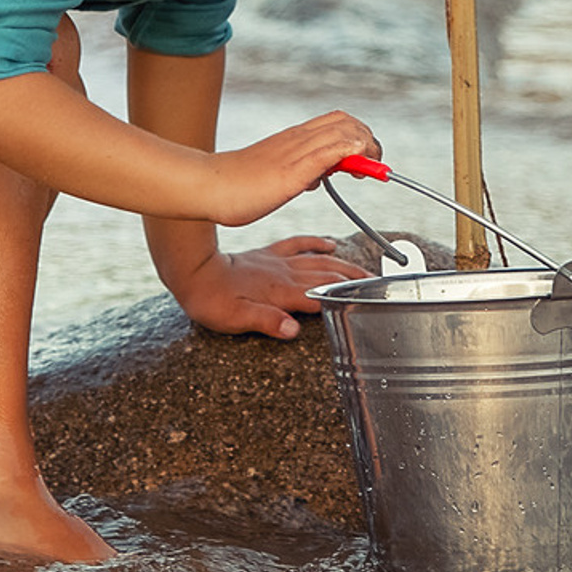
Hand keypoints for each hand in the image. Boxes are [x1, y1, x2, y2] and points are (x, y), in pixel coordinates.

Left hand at [173, 235, 369, 341]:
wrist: (195, 271)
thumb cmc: (213, 300)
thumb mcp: (236, 319)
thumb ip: (266, 322)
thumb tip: (293, 330)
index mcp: (280, 291)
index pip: (321, 293)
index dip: (345, 295)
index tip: (368, 298)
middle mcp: (284, 273)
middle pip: (327, 275)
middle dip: (353, 279)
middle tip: (376, 283)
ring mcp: (278, 261)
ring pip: (318, 259)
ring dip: (342, 263)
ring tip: (363, 269)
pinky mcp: (269, 253)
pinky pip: (298, 243)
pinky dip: (316, 242)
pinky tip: (329, 242)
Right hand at [203, 112, 381, 228]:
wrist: (208, 187)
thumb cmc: (237, 185)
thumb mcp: (278, 177)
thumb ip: (300, 173)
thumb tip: (317, 177)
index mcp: (294, 139)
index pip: (337, 122)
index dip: (359, 135)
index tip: (366, 160)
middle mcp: (297, 140)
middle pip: (346, 122)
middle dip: (368, 140)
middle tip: (373, 166)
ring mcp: (294, 153)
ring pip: (341, 132)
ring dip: (365, 146)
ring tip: (370, 169)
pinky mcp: (290, 171)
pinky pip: (325, 152)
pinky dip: (348, 151)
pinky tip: (358, 160)